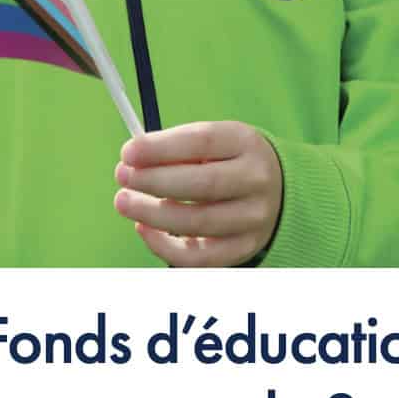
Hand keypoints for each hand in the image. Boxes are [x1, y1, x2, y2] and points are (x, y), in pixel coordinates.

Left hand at [114, 121, 282, 266]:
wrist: (275, 191)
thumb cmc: (228, 162)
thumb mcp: (214, 142)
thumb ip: (177, 148)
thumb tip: (133, 159)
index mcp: (246, 143)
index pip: (203, 141)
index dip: (162, 147)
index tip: (128, 152)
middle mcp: (255, 180)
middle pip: (203, 183)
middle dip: (154, 180)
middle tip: (122, 176)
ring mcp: (253, 218)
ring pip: (197, 222)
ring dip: (152, 213)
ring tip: (124, 201)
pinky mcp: (243, 248)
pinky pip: (198, 257)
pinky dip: (164, 245)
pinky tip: (143, 228)